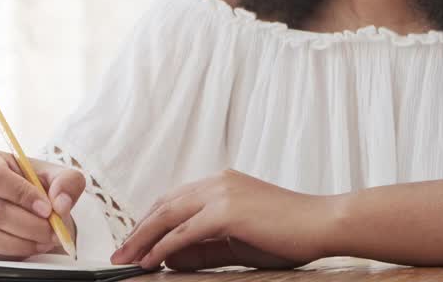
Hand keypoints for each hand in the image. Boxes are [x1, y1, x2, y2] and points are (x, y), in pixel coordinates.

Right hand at [0, 149, 83, 259]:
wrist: (26, 207)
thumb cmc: (36, 186)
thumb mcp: (57, 176)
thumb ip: (67, 182)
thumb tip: (60, 202)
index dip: (22, 194)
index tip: (47, 208)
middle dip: (28, 225)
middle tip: (52, 231)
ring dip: (20, 243)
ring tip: (43, 241)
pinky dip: (10, 253)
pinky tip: (29, 246)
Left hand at [110, 168, 335, 270]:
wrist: (323, 223)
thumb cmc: (289, 233)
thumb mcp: (239, 242)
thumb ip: (205, 248)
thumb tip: (171, 256)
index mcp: (222, 183)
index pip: (174, 200)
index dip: (151, 221)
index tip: (134, 241)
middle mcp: (217, 182)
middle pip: (165, 205)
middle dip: (138, 230)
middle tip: (119, 252)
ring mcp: (221, 193)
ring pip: (168, 215)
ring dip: (143, 238)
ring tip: (126, 258)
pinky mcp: (227, 210)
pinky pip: (185, 232)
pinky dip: (164, 247)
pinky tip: (151, 261)